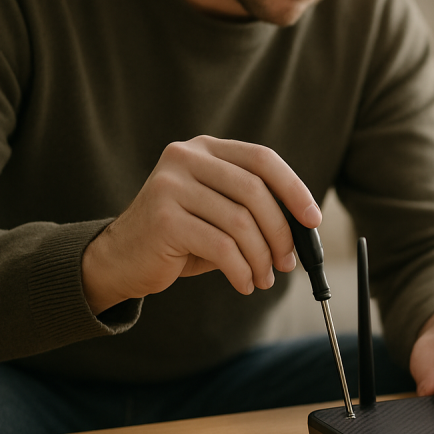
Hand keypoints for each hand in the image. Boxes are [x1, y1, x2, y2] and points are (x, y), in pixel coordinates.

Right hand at [82, 136, 320, 313]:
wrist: (120, 259)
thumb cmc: (181, 238)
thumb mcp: (220, 214)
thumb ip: (255, 210)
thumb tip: (304, 228)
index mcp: (205, 150)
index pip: (262, 159)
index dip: (294, 189)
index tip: (313, 220)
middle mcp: (186, 158)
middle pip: (255, 192)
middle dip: (281, 233)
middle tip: (288, 263)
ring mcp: (170, 185)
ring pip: (241, 223)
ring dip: (262, 258)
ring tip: (264, 278)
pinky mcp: (163, 218)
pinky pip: (221, 247)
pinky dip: (241, 270)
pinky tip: (244, 283)